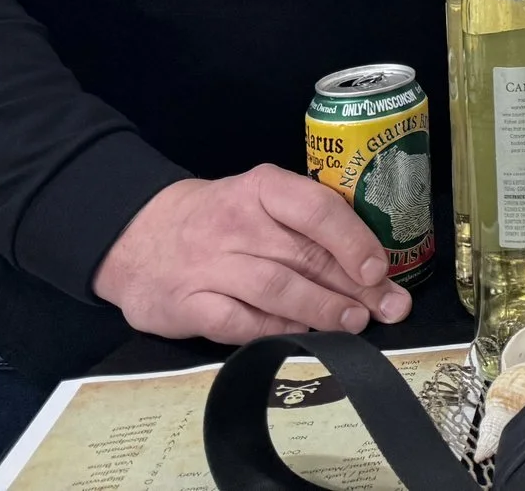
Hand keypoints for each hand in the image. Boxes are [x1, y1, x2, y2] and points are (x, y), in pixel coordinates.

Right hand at [92, 166, 413, 343]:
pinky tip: (301, 335)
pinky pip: (239, 322)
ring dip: (321, 310)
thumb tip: (377, 270)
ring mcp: (209, 265)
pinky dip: (275, 330)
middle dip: (353, 287)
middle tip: (387, 309)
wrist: (138, 237)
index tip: (380, 270)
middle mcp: (236, 223)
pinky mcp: (186, 304)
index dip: (354, 241)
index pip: (317, 209)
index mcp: (263, 189)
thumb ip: (313, 230)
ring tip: (353, 324)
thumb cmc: (222, 221)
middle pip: (304, 256)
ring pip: (276, 289)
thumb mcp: (263, 205)